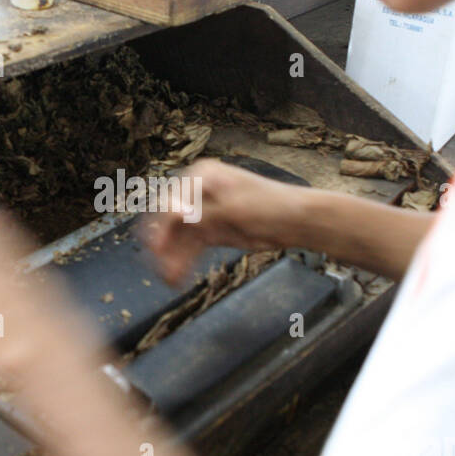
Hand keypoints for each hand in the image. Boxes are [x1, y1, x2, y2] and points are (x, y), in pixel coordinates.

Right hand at [141, 159, 298, 286]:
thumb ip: (200, 213)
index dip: (163, 224)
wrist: (297, 222)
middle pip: (171, 219)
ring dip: (172, 257)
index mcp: (202, 176)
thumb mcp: (233, 208)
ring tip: (168, 279)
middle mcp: (198, 191)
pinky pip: (191, 247)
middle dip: (165, 243)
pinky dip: (184, 261)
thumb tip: (171, 214)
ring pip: (179, 237)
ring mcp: (204, 213)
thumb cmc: (270, 205)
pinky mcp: (211, 232)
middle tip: (157, 265)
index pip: (172, 200)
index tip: (157, 247)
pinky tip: (177, 277)